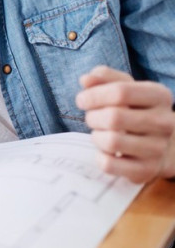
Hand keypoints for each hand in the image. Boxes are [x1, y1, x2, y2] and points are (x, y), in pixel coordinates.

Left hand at [76, 65, 174, 182]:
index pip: (120, 91)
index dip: (93, 95)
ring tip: (100, 133)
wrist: (161, 144)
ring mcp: (157, 148)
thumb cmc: (135, 109)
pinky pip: (109, 164)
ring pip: (111, 142)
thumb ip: (104, 77)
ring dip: (96, 136)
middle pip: (114, 117)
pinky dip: (99, 157)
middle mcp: (164, 122)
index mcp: (159, 96)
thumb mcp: (125, 87)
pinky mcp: (146, 170)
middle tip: (92, 118)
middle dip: (93, 116)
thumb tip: (86, 79)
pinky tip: (105, 151)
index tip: (82, 100)